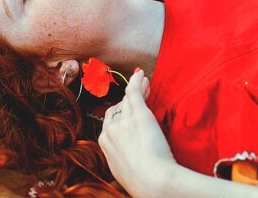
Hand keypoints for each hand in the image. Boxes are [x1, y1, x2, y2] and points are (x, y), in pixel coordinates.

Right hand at [98, 70, 175, 197]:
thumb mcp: (122, 170)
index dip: (121, 115)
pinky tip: (141, 75)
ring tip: (145, 82)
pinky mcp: (138, 114)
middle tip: (140, 94)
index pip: (110, 121)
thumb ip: (120, 157)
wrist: (153, 181)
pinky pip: (134, 92)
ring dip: (137, 89)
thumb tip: (126, 156)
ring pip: (128, 99)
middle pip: (118, 108)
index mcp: (104, 143)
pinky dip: (136, 82)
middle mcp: (111, 129)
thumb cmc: (142, 182)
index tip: (129, 113)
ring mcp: (124, 120)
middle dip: (128, 101)